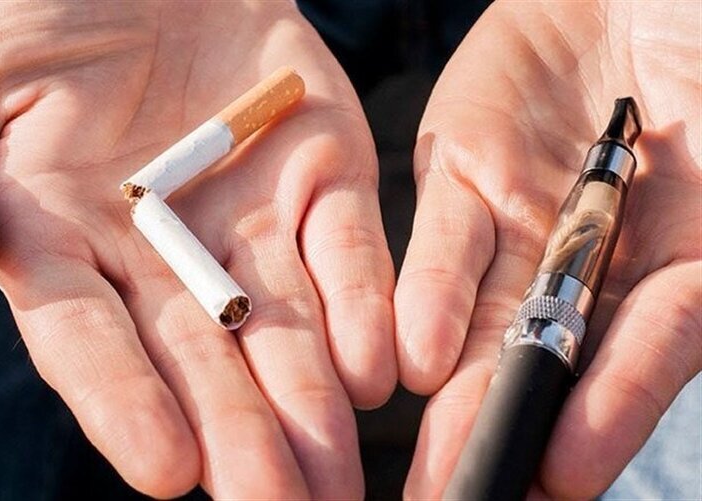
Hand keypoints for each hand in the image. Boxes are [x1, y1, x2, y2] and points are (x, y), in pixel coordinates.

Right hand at [0, 1, 395, 497]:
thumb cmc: (46, 15)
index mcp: (75, 242)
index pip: (97, 345)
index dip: (126, 407)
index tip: (166, 474)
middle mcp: (172, 253)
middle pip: (206, 363)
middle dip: (242, 438)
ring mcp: (256, 218)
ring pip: (287, 327)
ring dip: (313, 402)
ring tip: (333, 475)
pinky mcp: (326, 175)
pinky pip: (349, 250)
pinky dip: (362, 307)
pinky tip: (376, 372)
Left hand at [395, 1, 700, 497]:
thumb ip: (699, 270)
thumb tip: (689, 305)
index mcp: (672, 263)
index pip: (634, 359)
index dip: (603, 416)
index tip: (561, 478)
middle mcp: (589, 256)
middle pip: (543, 360)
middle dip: (505, 432)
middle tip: (465, 500)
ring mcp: (522, 216)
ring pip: (486, 317)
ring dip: (463, 392)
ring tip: (439, 463)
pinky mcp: (462, 168)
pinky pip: (444, 242)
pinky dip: (432, 299)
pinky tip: (417, 360)